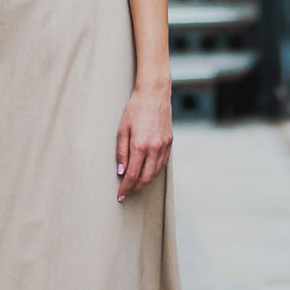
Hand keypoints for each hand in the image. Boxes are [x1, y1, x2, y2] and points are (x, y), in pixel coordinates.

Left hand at [116, 81, 172, 200]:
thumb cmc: (135, 109)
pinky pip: (162, 163)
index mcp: (140, 145)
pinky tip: (147, 172)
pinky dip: (154, 171)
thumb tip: (121, 171)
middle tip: (127, 193)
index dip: (126, 187)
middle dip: (135, 188)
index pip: (132, 174)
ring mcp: (164, 146)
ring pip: (156, 173)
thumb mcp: (122, 129)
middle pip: (146, 178)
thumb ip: (121, 152)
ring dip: (145, 182)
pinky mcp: (170, 142)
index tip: (120, 195)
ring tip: (135, 185)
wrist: (154, 94)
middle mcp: (154, 148)